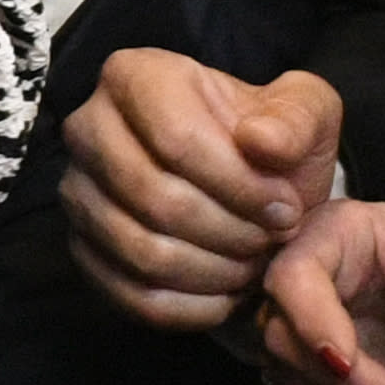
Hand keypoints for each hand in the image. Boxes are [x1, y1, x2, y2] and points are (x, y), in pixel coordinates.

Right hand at [64, 52, 342, 332]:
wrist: (246, 182)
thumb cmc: (272, 141)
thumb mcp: (307, 112)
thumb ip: (296, 120)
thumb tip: (258, 141)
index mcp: (135, 76)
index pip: (176, 140)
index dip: (239, 186)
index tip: (286, 207)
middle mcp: (88, 129)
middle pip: (154, 198)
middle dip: (229, 231)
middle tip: (272, 240)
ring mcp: (77, 194)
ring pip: (141, 251)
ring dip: (213, 271)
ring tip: (254, 264)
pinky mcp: (82, 250)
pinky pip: (131, 295)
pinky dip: (190, 308)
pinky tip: (229, 297)